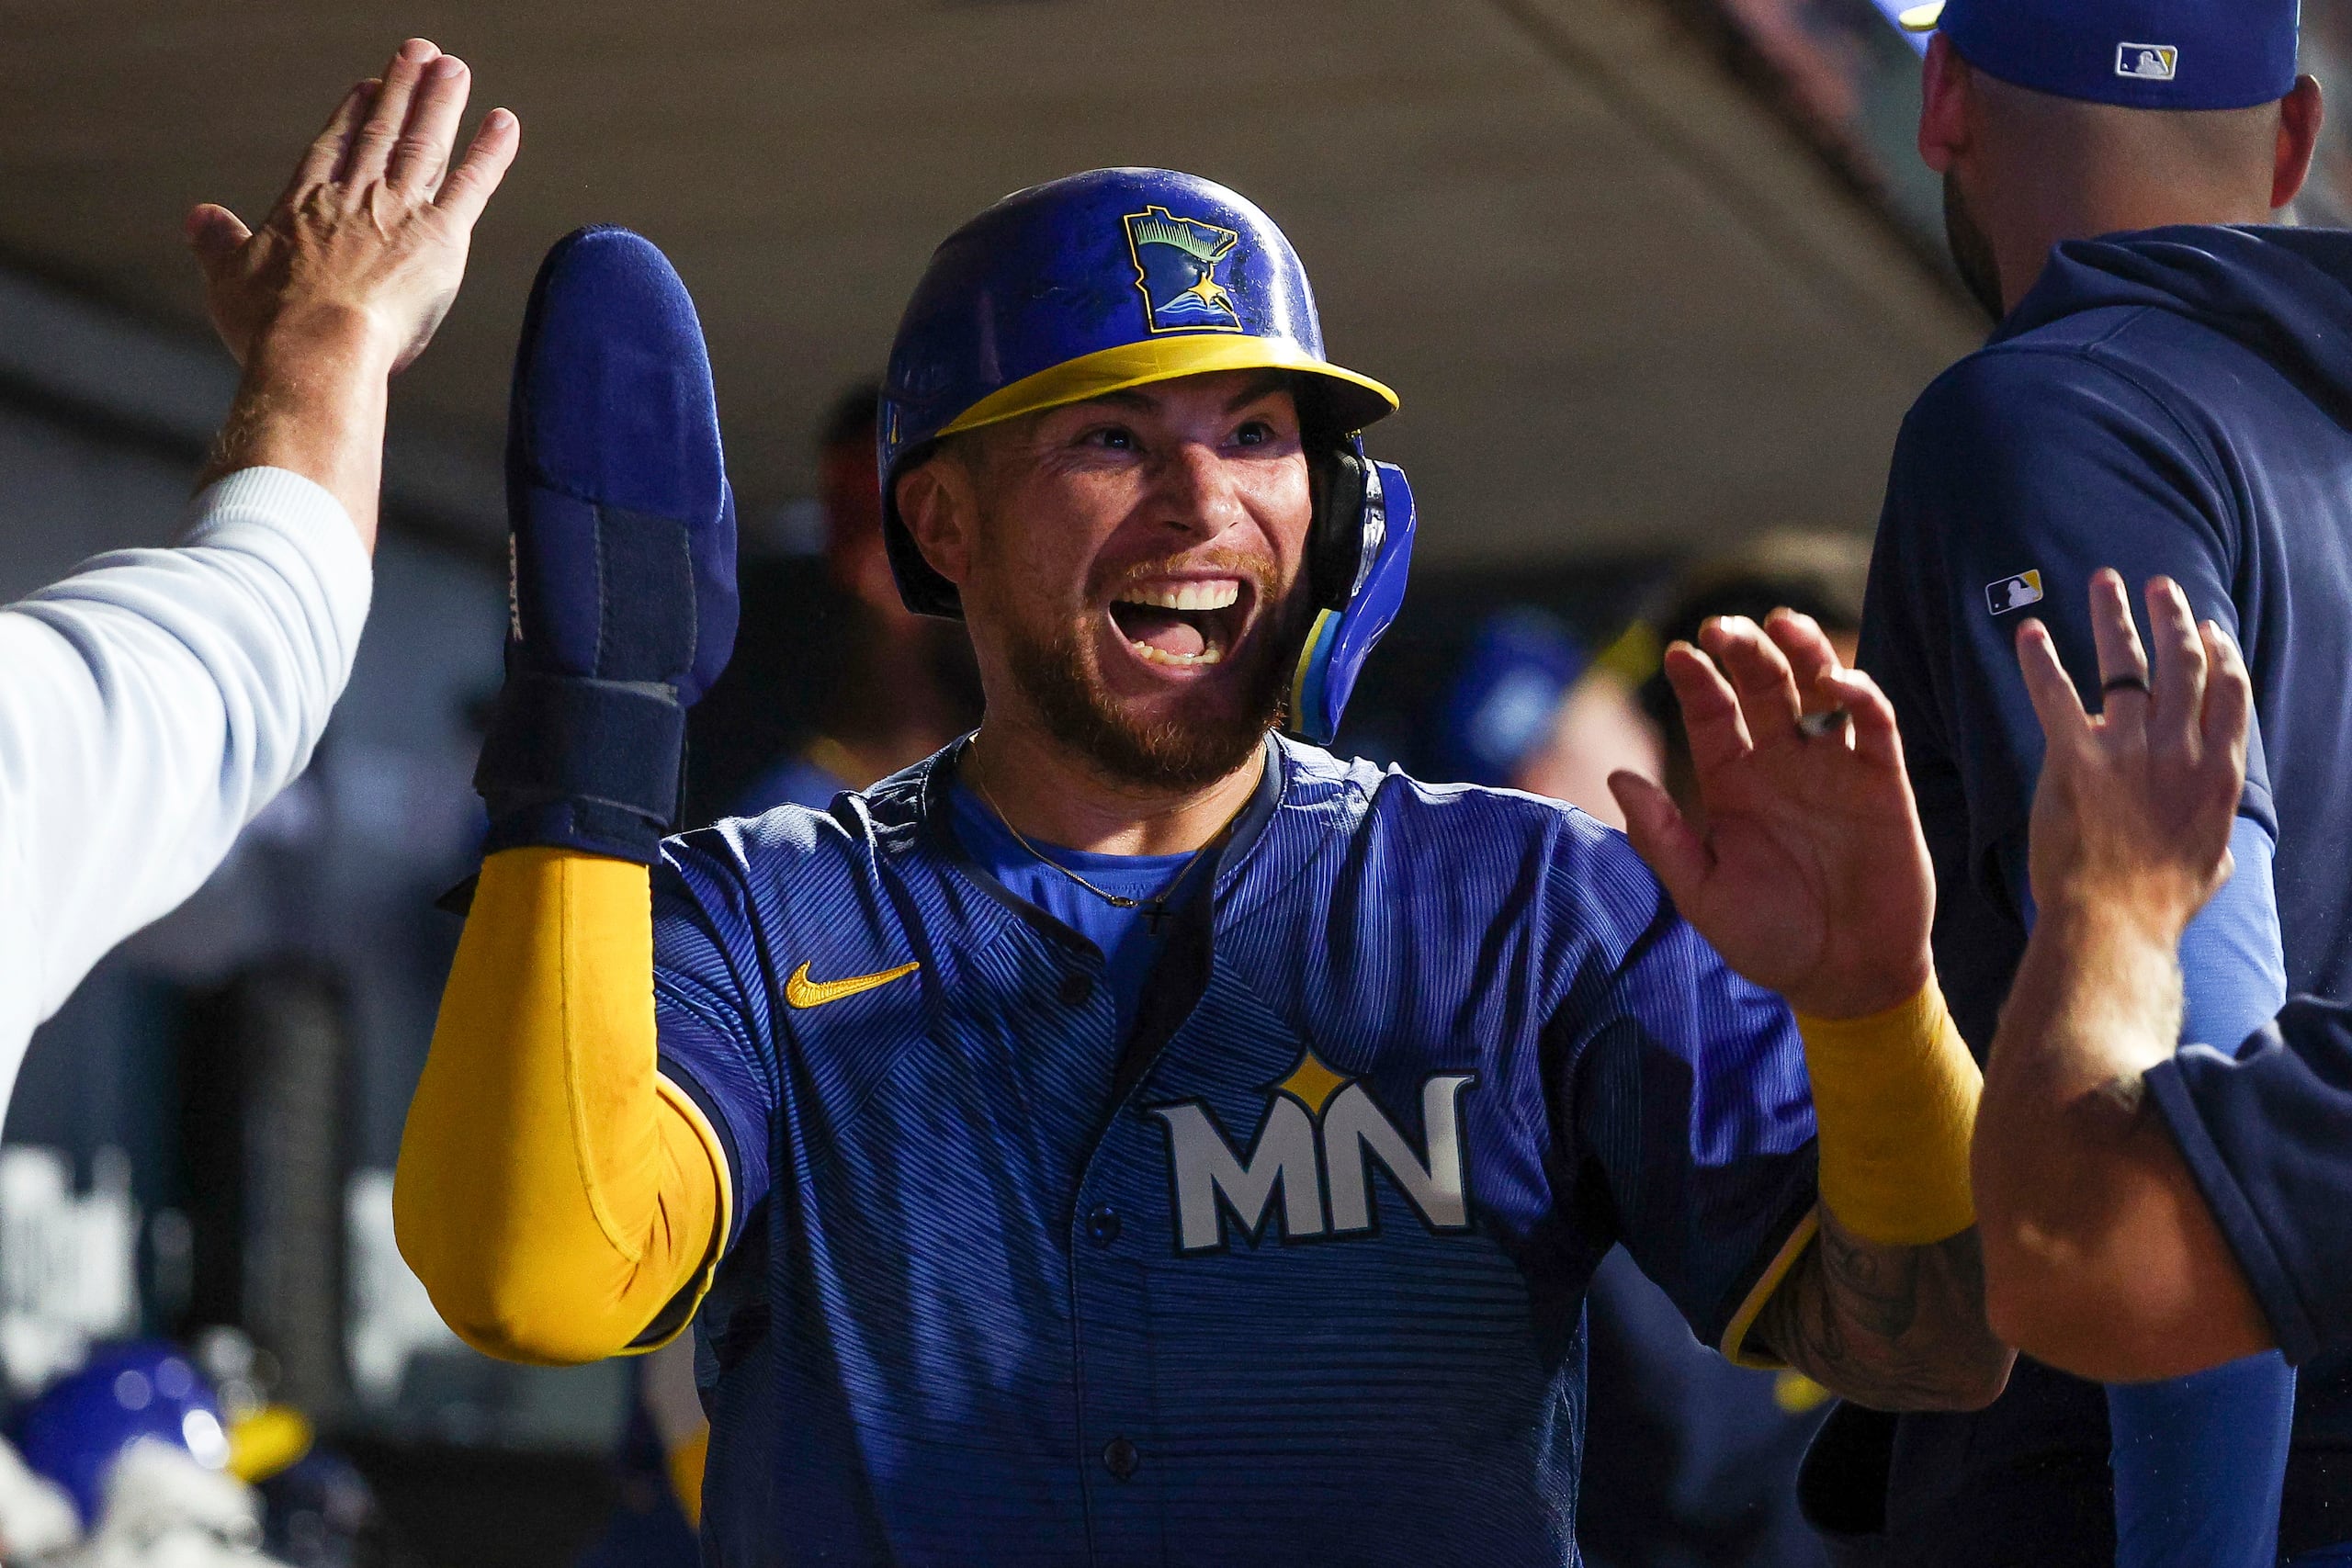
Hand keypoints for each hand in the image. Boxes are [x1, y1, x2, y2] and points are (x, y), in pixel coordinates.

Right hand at [188, 38, 518, 373]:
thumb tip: (198, 217)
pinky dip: (489, 153)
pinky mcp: (441, 236)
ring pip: (423, 144)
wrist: (317, 348)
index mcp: (305, 204)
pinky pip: (471, 185)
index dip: (354, 114)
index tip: (370, 86)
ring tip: (453, 68)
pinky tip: (503, 123)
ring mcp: (399, 211)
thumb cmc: (270, 326)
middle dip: (402, 91)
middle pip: (382, 132)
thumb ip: (218, 242)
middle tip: (421, 54)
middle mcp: (355, 196)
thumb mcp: (229, 278)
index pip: (335, 147)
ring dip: (440, 103)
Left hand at [1609, 612, 1932, 1019]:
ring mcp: (1833, 768)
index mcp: (1732, 784)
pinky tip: (1838, 682)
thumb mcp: (1702, 893)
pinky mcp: (1883, 782)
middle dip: (1743, 650)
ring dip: (1802, 652)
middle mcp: (1780, 765)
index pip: (1711, 713)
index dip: (1696, 680)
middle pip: (1761, 687)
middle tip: (1724, 626)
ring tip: (1780, 625)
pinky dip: (1861, 695)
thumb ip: (1662, 837)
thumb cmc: (1768, 939)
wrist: (1844, 978)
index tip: (1677, 654)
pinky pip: (1874, 725)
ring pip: (1818, 690)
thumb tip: (1619, 777)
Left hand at [2015, 570, 2249, 942]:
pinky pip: (2055, 695)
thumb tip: (2219, 835)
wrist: (2114, 921)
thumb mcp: (2213, 865)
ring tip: (2105, 581)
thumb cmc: (2161, 905)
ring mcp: (2129, 749)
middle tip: (2160, 586)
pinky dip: (2039, 661)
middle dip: (2172, 616)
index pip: (2229, 693)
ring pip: (2125, 664)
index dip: (2220, 653)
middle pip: (2183, 663)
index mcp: (2217, 772)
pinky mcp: (2076, 758)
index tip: (2209, 627)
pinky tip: (2028, 632)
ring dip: (2115, 616)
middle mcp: (2180, 749)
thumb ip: (2215, 836)